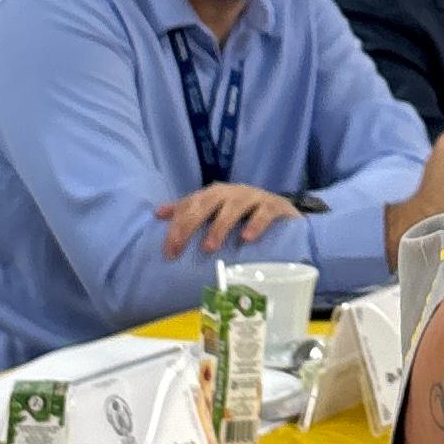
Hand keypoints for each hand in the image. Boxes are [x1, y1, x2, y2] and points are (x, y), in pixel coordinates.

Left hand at [157, 184, 300, 256]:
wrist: (286, 215)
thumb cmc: (246, 217)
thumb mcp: (217, 215)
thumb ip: (191, 213)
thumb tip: (158, 214)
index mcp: (216, 194)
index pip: (191, 204)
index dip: (177, 224)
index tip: (167, 250)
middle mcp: (233, 192)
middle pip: (207, 202)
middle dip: (190, 224)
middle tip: (178, 248)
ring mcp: (255, 197)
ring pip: (234, 206)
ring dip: (219, 226)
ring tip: (209, 247)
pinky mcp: (276, 206)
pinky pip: (264, 212)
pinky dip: (255, 224)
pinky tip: (246, 238)